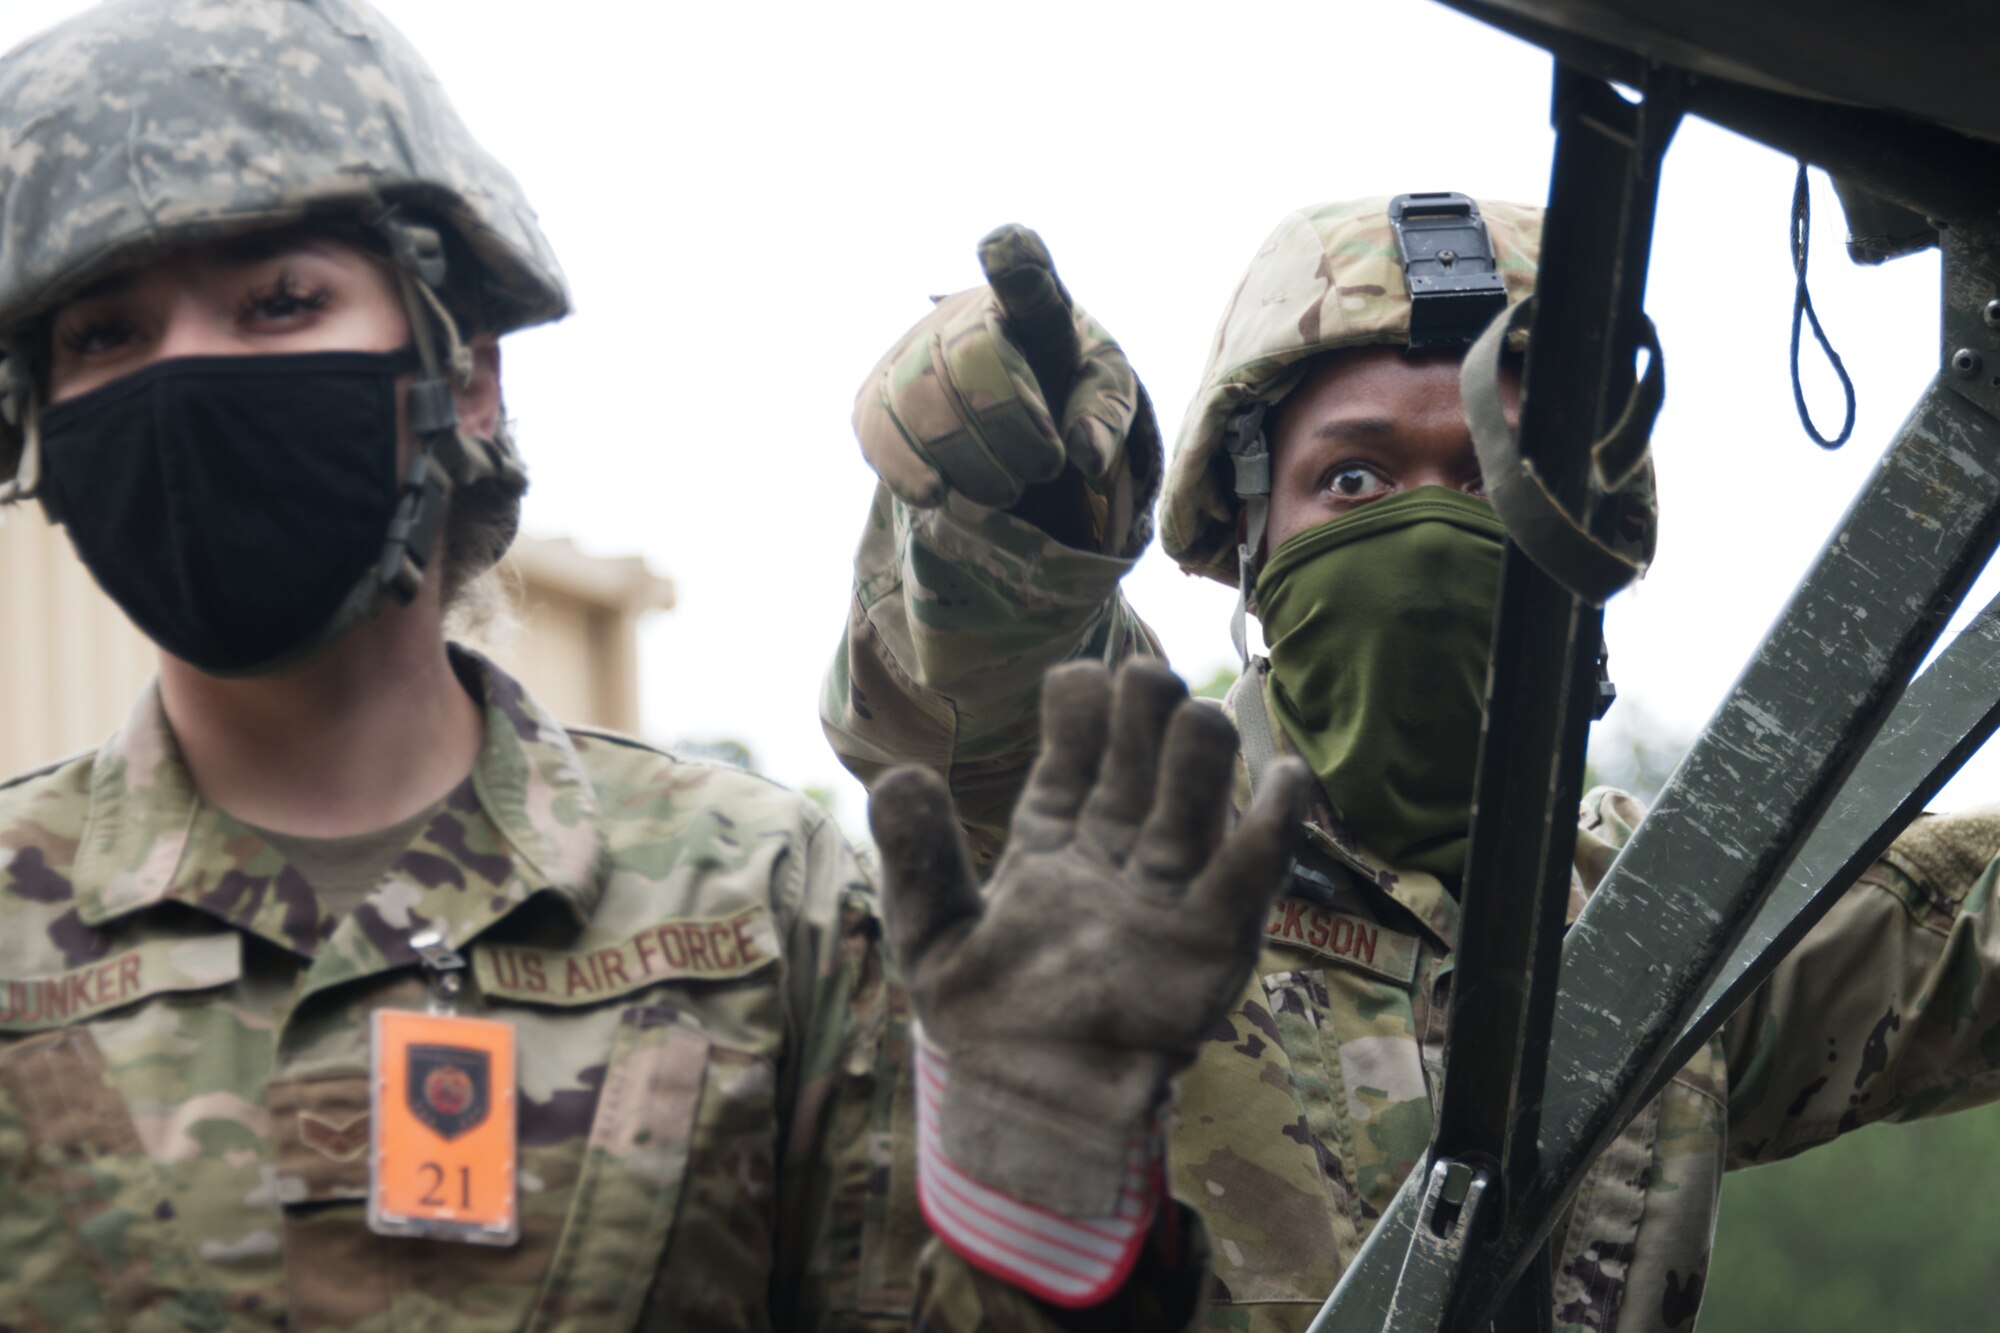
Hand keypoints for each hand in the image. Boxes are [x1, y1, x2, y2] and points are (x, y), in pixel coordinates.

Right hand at [853, 224, 1148, 508]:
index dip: (1014, 262)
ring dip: (966, 458)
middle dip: (1009, 426)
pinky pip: (877, 430)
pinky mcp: (874, 397)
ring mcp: (907, 352)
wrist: (1005, 410)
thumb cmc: (1062, 390)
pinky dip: (905, 467)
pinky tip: (933, 492)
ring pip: (918, 401)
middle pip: (968, 359)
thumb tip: (1086, 455)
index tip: (1005, 248)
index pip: (1022, 272)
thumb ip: (1104, 415)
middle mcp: (958, 314)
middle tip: (1044, 467)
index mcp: (1028, 304)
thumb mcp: (1100, 393)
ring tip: (1005, 490)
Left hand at [869, 659, 1307, 1211]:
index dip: (1081, 708)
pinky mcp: (1209, 945)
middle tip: (1143, 684)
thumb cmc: (983, 1021)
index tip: (1077, 683)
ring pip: (1193, 801)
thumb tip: (900, 773)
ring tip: (1191, 719)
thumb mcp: (930, 933)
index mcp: (1053, 837)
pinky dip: (1270, 828)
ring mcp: (1166, 893)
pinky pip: (1247, 878)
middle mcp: (1117, 852)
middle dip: (1147, 710)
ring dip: (1198, 754)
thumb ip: (916, 856)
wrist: (1025, 1108)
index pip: (1076, 749)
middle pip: (1142, 758)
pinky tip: (1283, 777)